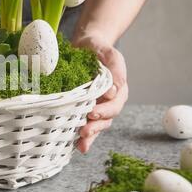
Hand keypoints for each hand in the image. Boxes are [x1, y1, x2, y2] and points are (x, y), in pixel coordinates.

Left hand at [73, 37, 128, 153]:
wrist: (84, 46)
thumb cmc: (99, 49)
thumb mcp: (109, 52)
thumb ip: (115, 66)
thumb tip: (115, 88)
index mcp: (117, 91)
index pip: (114, 105)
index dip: (105, 111)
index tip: (93, 112)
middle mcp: (107, 102)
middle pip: (106, 120)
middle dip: (96, 127)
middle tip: (84, 131)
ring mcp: (95, 107)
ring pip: (96, 126)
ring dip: (89, 136)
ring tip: (80, 143)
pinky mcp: (82, 108)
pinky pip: (83, 124)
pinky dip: (80, 136)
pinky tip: (74, 145)